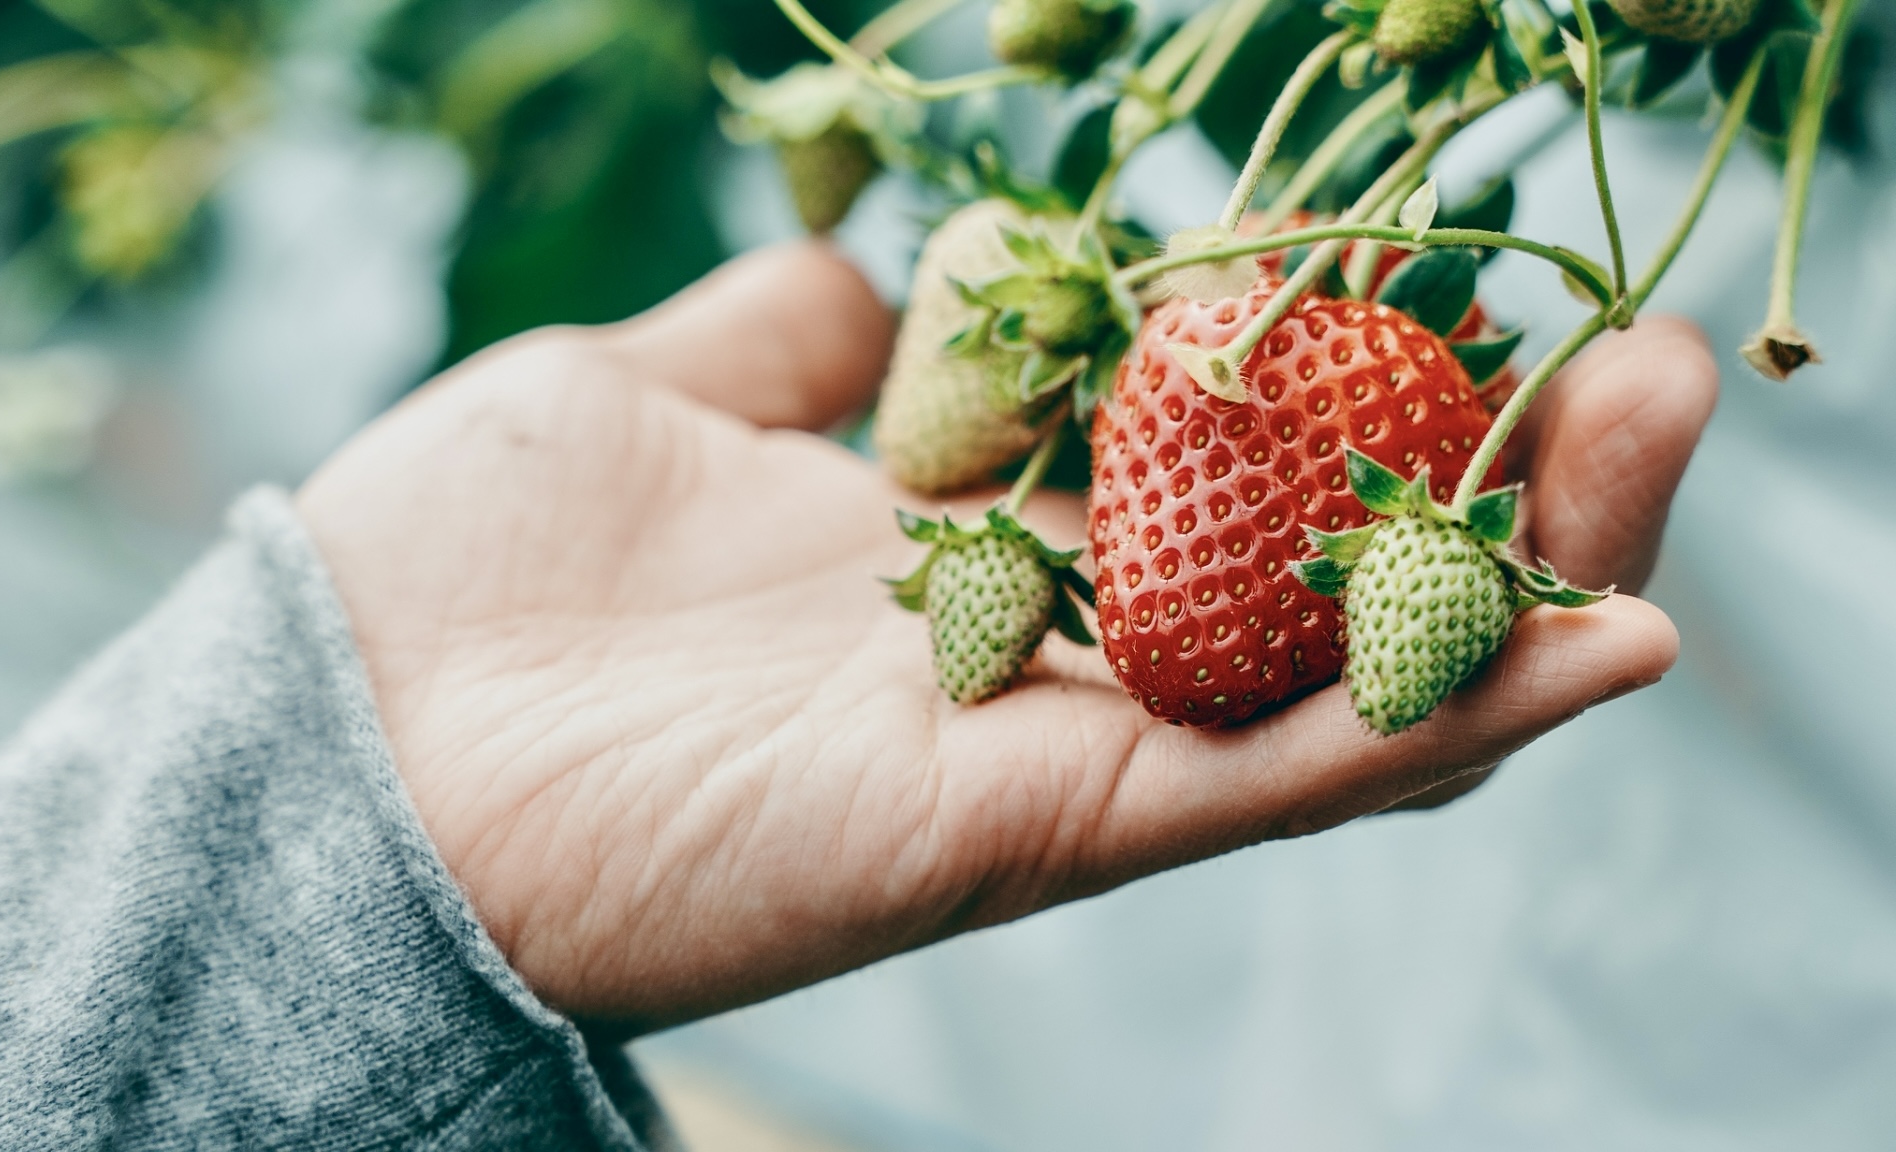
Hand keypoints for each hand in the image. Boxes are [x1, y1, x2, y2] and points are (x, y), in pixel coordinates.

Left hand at [296, 243, 1713, 1032]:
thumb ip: (784, 347)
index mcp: (962, 558)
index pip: (1213, 476)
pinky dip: (1448, 718)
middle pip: (1323, 584)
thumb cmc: (468, 563)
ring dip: (1529, 572)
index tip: (1439, 251)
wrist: (346, 728)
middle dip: (1496, 468)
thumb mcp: (646, 395)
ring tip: (1657, 427)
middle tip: (1639, 345)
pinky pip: (1272, 786)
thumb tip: (874, 272)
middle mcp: (1036, 663)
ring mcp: (1046, 755)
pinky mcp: (1025, 832)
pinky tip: (1607, 634)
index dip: (1348, 378)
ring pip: (1353, 688)